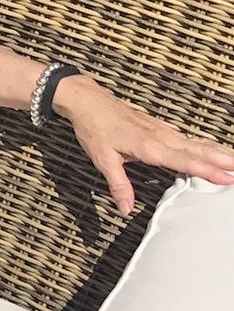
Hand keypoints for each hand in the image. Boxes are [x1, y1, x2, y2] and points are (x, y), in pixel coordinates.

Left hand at [55, 74, 233, 215]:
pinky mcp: (160, 129)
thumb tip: (125, 208)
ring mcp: (163, 131)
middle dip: (223, 160)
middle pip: (200, 150)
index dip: (208, 171)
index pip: (186, 161)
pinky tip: (212, 150)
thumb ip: (118, 185)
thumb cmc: (95, 128)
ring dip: (218, 152)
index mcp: (150, 146)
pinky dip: (205, 146)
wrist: (89, 102)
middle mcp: (162, 137)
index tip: (227, 178)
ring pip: (197, 143)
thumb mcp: (103, 159)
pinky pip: (188, 139)